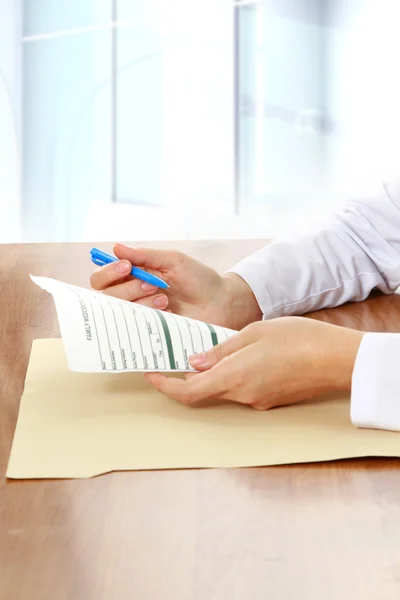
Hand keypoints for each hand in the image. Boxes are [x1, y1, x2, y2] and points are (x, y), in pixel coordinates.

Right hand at [90, 243, 261, 329]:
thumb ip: (144, 256)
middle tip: (153, 284)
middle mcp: (133, 298)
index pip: (102, 279)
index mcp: (134, 278)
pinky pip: (136, 331)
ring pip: (120, 314)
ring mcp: (141, 317)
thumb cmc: (200, 279)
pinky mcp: (152, 333)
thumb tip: (116, 247)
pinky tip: (167, 313)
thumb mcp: (173, 261)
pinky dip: (149, 318)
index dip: (108, 272)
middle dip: (127, 289)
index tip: (126, 267)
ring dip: (140, 302)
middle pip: (107, 298)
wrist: (222, 303)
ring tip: (165, 300)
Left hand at [145, 317, 363, 409]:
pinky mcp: (272, 400)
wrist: (338, 359)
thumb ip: (221, 350)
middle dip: (191, 374)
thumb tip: (194, 363)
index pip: (188, 392)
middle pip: (205, 390)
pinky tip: (249, 355)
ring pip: (225, 387)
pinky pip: (244, 388)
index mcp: (233, 377)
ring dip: (216, 372)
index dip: (166, 387)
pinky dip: (236, 375)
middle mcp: (242, 396)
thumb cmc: (298, 339)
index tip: (152, 375)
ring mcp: (258, 401)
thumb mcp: (254, 333)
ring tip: (224, 346)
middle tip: (184, 352)